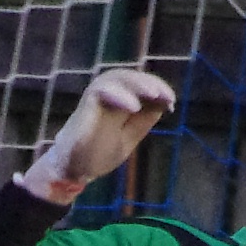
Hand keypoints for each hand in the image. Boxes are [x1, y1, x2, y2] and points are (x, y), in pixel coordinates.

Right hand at [20, 68, 175, 201]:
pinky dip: (119, 96)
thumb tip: (165, 102)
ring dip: (136, 84)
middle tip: (166, 96)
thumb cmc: (99, 151)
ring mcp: (94, 97)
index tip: (171, 102)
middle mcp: (106, 93)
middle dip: (150, 83)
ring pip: (115, 77)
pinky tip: (134, 106)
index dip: (157, 88)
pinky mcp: (85, 105)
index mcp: (119, 98)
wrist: (73, 168)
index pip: (139, 84)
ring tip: (154, 94)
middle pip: (129, 77)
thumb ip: (145, 119)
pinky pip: (100, 91)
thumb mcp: (130, 135)